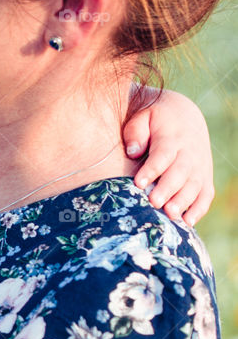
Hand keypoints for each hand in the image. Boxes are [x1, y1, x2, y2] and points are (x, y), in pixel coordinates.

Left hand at [123, 89, 213, 224]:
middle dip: (168, 189)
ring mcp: (199, 166)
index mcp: (172, 138)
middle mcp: (189, 153)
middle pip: (180, 173)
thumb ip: (136, 132)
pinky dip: (199, 209)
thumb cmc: (155, 120)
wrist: (184, 115)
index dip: (152, 169)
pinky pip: (206, 195)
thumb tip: (133, 152)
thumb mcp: (144, 117)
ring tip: (170, 214)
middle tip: (154, 202)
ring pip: (194, 186)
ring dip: (183, 201)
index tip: (138, 183)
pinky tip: (188, 223)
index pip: (163, 155)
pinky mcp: (204, 177)